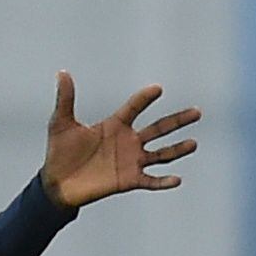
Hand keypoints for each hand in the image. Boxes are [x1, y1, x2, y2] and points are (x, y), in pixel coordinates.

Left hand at [40, 73, 200, 209]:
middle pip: (159, 129)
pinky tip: (177, 179)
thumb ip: (66, 99)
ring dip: (177, 149)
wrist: (58, 183)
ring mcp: (131, 161)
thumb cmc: (60, 152)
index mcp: (115, 125)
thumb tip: (62, 72)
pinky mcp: (129, 180)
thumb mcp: (61, 123)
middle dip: (178, 120)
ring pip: (161, 154)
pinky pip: (151, 181)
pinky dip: (163, 182)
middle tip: (197, 112)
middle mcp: (128, 141)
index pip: (135, 107)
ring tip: (194, 143)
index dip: (146, 98)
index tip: (158, 89)